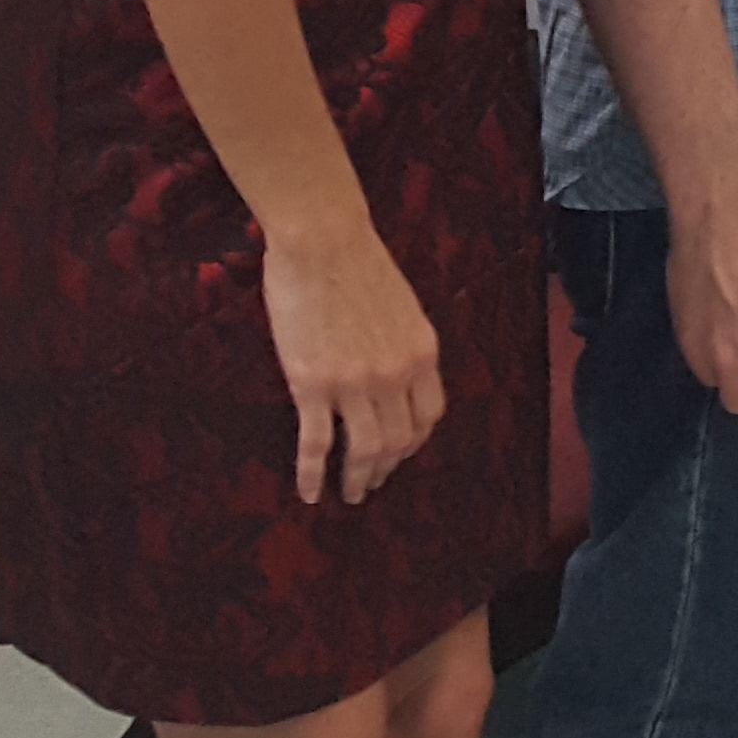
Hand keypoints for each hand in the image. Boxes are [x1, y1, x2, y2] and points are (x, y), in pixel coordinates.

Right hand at [257, 221, 444, 504]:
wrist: (323, 241)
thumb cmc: (359, 265)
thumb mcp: (403, 308)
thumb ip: (404, 345)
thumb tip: (398, 372)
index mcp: (422, 353)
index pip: (428, 415)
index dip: (415, 441)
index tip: (400, 452)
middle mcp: (395, 375)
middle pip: (398, 440)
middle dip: (386, 468)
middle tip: (371, 484)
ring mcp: (354, 383)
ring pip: (364, 451)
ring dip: (357, 480)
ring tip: (348, 495)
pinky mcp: (312, 385)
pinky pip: (316, 444)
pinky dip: (313, 475)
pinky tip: (309, 493)